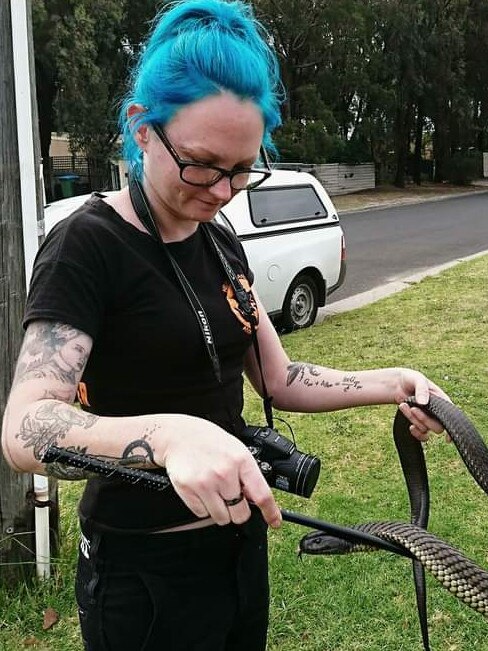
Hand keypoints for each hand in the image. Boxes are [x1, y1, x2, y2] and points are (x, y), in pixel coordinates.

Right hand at [157, 416, 281, 528]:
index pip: (262, 494)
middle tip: (231, 498)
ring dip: (220, 511)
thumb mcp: (236, 450)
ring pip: (222, 518)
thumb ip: (247, 474)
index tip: (275, 522)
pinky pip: (202, 515)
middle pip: (241, 514)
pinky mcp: (188, 491)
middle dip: (238, 510)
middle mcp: (224, 473)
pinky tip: (202, 490)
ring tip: (214, 492)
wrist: (179, 436)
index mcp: (241, 461)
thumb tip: (256, 499)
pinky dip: (203, 508)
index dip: (270, 513)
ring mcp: (206, 483)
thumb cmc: (210, 443)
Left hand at [394, 368, 450, 441]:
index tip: (447, 438)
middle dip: (423, 419)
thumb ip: (422, 389)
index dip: (452, 428)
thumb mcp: (417, 379)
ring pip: (426, 429)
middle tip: (413, 408)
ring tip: (403, 405)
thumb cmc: (411, 379)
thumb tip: (424, 403)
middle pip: (437, 426)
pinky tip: (410, 426)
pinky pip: (422, 435)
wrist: (397, 384)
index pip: (452, 416)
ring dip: (413, 420)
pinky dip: (416, 433)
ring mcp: (428, 418)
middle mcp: (438, 412)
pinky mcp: (419, 423)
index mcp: (442, 400)